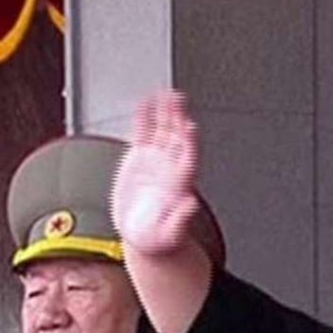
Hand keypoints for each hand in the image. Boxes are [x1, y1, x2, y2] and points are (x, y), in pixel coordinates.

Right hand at [111, 90, 201, 254]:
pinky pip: (143, 134)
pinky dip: (144, 118)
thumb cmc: (158, 238)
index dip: (189, 142)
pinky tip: (144, 102)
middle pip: (178, 138)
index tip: (189, 126)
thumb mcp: (168, 235)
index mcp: (180, 184)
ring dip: (165, 112)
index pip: (188, 158)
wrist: (144, 235)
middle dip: (178, 118)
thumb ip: (180, 219)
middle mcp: (171, 168)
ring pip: (163, 131)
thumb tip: (191, 204)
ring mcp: (157, 161)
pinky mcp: (141, 159)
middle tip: (176, 98)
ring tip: (164, 93)